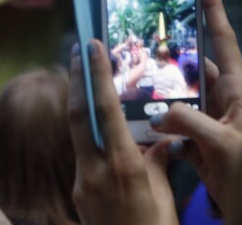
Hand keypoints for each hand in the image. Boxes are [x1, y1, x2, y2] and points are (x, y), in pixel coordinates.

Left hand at [68, 40, 177, 224]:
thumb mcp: (164, 192)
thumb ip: (156, 160)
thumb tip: (160, 140)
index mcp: (122, 166)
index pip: (104, 109)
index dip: (97, 74)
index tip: (90, 46)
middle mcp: (95, 171)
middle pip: (77, 115)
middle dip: (77, 79)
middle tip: (77, 50)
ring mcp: (82, 184)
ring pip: (79, 136)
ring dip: (83, 109)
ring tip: (90, 85)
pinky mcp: (78, 195)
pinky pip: (84, 158)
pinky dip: (92, 141)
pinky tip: (104, 136)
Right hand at [150, 0, 241, 214]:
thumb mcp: (224, 146)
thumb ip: (191, 123)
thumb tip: (161, 113)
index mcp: (238, 89)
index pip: (222, 38)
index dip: (212, 6)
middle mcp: (224, 97)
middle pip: (192, 63)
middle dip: (169, 51)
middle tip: (147, 35)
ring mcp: (211, 116)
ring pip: (178, 92)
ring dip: (160, 90)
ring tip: (136, 79)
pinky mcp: (199, 136)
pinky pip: (173, 118)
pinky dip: (158, 118)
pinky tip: (142, 118)